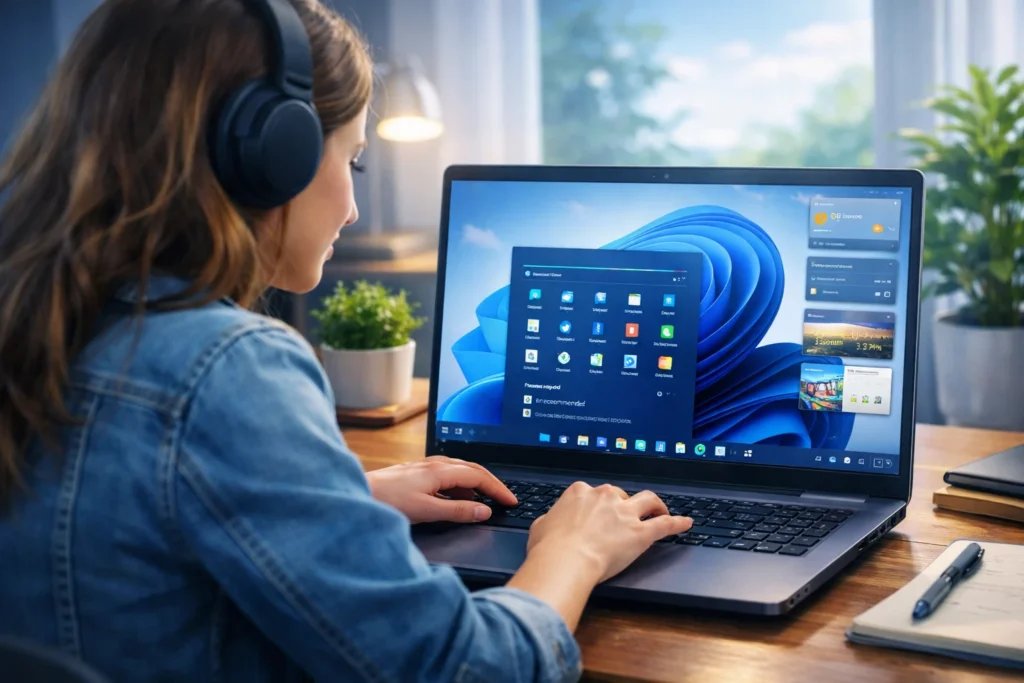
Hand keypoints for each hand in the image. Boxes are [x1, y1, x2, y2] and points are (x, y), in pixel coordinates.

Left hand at [366, 456, 516, 523]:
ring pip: (459, 472)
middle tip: (505, 499)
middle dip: (491, 484)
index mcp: (440, 470)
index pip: (479, 477)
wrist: (356, 494)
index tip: (510, 501)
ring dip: (475, 485)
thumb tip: (484, 511)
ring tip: (483, 502)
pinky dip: (459, 488)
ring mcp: (424, 468)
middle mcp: (434, 465)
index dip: (497, 490)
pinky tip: (455, 500)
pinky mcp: (416, 474)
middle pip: (472, 470)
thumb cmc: (386, 502)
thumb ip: (457, 512)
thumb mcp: (427, 511)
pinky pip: (446, 476)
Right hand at [526, 482, 692, 582]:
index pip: (592, 493)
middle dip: (623, 505)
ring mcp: (624, 513)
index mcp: (579, 493)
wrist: (565, 560)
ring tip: (661, 509)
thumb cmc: (550, 548)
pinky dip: (677, 523)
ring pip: (647, 500)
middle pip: (620, 495)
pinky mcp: (640, 533)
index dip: (597, 504)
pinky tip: (686, 524)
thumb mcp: (540, 527)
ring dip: (656, 504)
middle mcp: (604, 497)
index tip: (597, 513)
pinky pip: (664, 524)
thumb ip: (550, 520)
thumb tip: (549, 523)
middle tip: (624, 518)